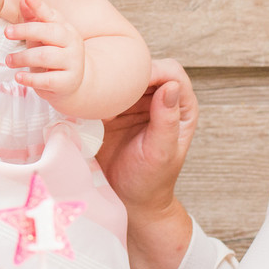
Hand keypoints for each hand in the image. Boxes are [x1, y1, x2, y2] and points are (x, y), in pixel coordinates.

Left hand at [3, 0, 84, 99]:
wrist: (74, 84)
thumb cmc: (54, 56)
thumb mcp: (44, 37)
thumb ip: (34, 19)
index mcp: (66, 29)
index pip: (52, 15)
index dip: (40, 6)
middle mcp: (72, 43)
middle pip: (49, 33)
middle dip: (26, 31)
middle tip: (7, 32)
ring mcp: (72, 63)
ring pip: (46, 56)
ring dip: (23, 57)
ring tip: (9, 60)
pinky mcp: (67, 83)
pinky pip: (47, 80)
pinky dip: (30, 78)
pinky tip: (18, 76)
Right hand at [96, 58, 196, 216]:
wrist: (127, 199)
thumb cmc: (150, 180)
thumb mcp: (161, 152)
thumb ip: (167, 120)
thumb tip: (171, 87)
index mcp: (180, 108)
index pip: (172, 73)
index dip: (154, 71)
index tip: (133, 81)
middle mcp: (158, 101)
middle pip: (146, 68)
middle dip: (128, 70)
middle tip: (109, 82)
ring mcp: (134, 104)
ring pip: (124, 76)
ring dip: (110, 80)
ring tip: (96, 88)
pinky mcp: (113, 110)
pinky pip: (106, 91)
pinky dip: (97, 91)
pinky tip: (89, 98)